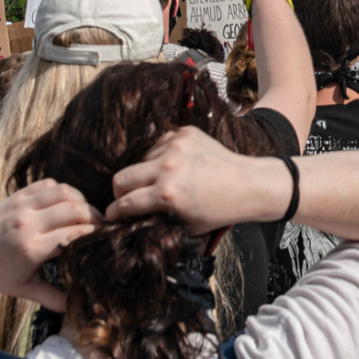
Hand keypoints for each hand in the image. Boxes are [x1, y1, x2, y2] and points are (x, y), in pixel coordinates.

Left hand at [0, 181, 102, 310]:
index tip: (104, 238)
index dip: (94, 234)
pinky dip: (63, 190)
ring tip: (87, 212)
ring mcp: (22, 206)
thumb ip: (52, 298)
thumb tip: (77, 309)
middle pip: (74, 209)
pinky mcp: (18, 195)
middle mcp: (28, 224)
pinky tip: (67, 203)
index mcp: (32, 248)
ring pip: (64, 191)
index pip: (74, 233)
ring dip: (81, 200)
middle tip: (102, 225)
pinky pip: (49, 184)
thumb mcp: (24, 289)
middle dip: (94, 215)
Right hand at [107, 126, 289, 233]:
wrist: (247, 184)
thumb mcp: (184, 225)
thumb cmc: (218, 210)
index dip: (114, 213)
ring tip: (160, 183)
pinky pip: (157, 145)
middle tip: (126, 199)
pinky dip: (159, 157)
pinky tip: (174, 167)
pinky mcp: (184, 133)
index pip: (125, 203)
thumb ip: (154, 221)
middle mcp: (168, 167)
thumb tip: (129, 221)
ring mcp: (175, 146)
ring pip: (139, 160)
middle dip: (119, 192)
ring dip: (143, 173)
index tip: (111, 216)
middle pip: (120, 178)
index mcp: (168, 194)